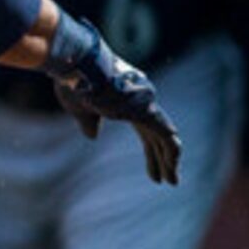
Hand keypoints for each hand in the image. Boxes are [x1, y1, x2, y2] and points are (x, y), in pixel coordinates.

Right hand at [43, 19, 182, 184]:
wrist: (77, 66)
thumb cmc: (74, 84)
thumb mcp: (79, 110)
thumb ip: (89, 122)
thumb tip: (93, 135)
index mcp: (126, 104)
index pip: (145, 132)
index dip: (150, 153)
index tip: (152, 172)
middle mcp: (141, 104)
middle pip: (155, 138)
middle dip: (159, 160)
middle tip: (165, 180)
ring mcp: (145, 106)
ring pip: (164, 139)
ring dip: (168, 162)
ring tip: (172, 182)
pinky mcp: (146, 111)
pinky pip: (166, 136)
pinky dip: (171, 152)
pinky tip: (174, 167)